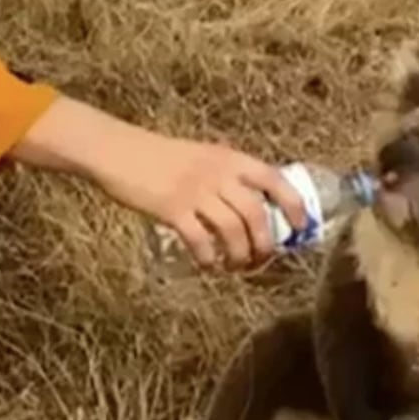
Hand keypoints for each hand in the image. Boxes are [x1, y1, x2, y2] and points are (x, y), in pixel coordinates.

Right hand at [12, 96, 308, 269]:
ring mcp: (195, 192)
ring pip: (233, 232)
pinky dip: (209, 259)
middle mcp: (218, 174)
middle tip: (260, 261)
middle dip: (265, 245)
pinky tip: (207, 265)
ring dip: (239, 257)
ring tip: (235, 267)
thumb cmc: (161, 157)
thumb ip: (227, 177)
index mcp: (230, 159)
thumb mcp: (203, 157)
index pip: (275, 180)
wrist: (120, 152)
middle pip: (257, 216)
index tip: (298, 228)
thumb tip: (254, 209)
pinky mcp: (172, 210)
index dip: (293, 206)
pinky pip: (201, 241)